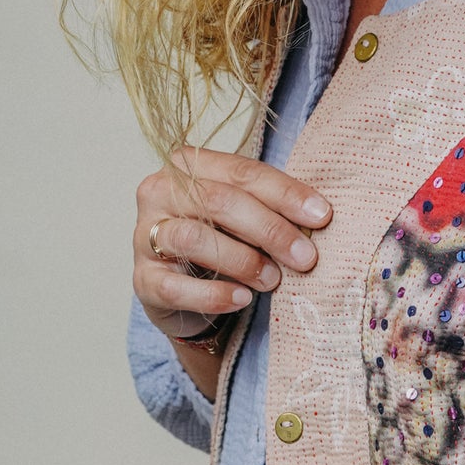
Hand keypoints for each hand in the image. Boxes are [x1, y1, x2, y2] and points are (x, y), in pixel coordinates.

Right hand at [133, 147, 332, 344]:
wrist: (181, 289)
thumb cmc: (220, 240)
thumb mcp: (245, 215)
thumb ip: (271, 207)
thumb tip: (320, 216)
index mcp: (187, 165)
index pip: (242, 172)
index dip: (285, 194)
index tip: (322, 216)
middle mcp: (159, 192)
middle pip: (219, 201)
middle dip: (270, 230)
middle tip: (306, 257)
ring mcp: (144, 235)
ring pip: (193, 239)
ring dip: (243, 261)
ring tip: (273, 280)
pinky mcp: (142, 278)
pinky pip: (176, 287)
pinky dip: (213, 294)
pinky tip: (242, 299)